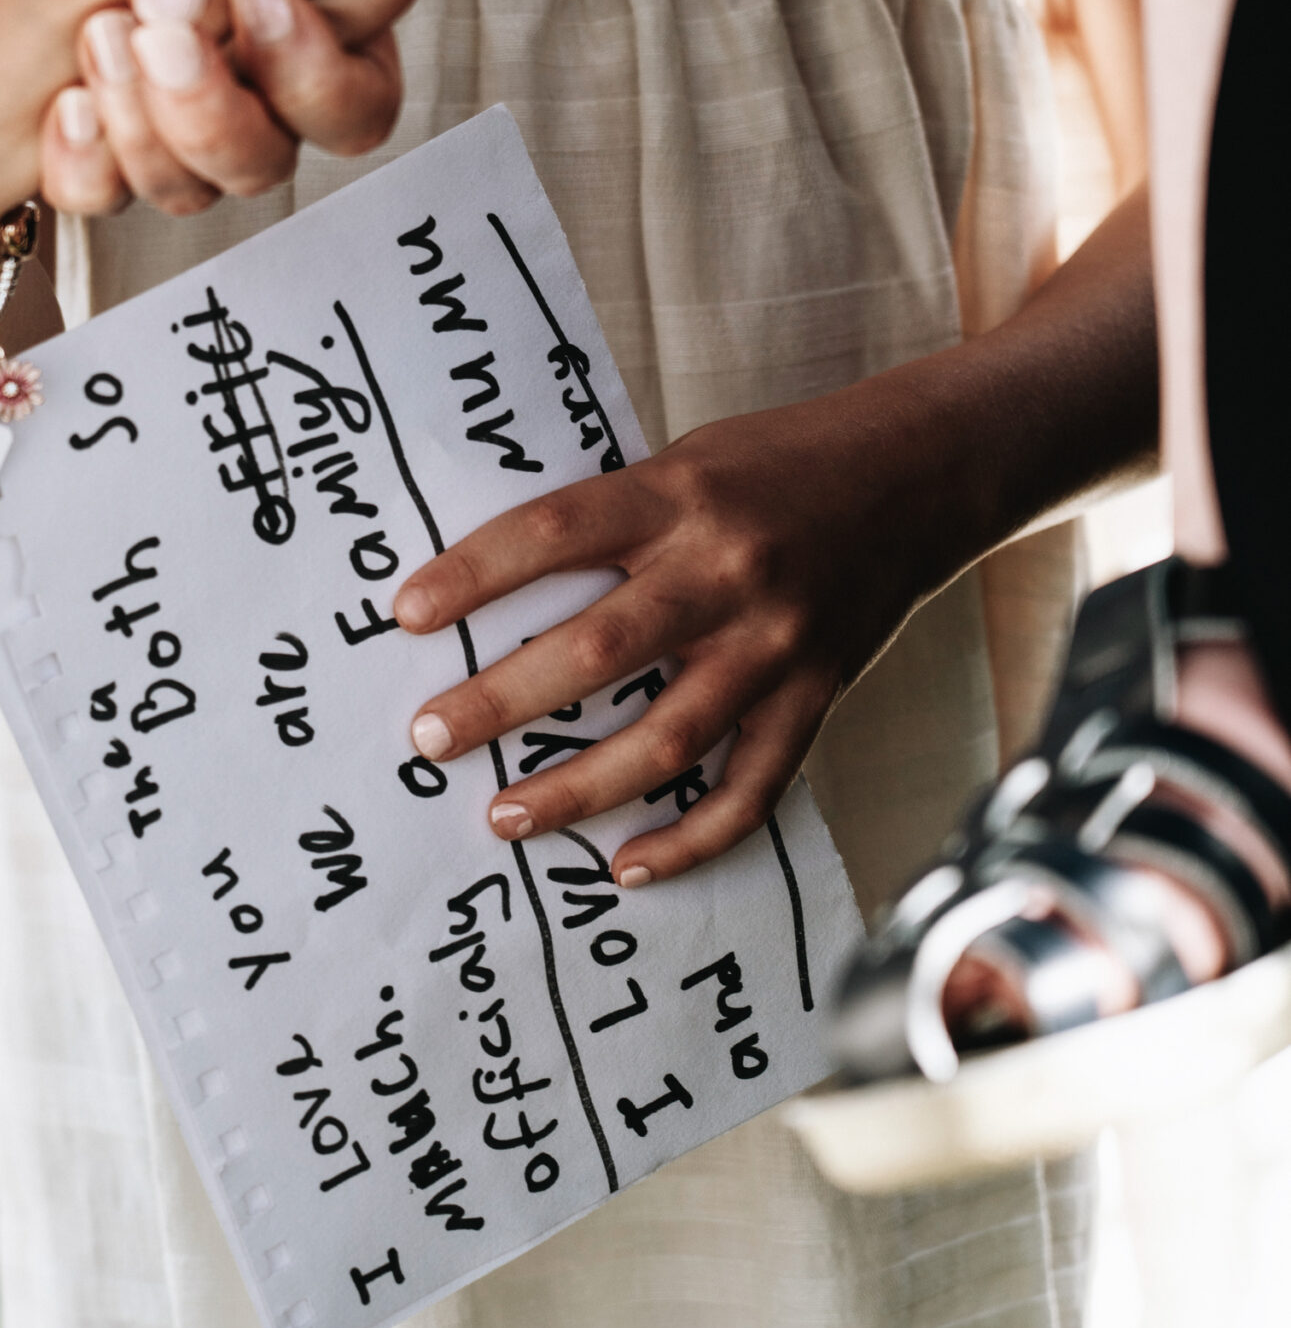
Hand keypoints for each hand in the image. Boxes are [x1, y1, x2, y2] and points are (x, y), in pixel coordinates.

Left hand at [390, 379, 966, 888]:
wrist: (923, 471)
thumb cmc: (781, 463)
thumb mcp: (688, 460)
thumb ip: (614, 517)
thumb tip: (499, 582)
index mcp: (678, 495)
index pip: (553, 532)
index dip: (473, 575)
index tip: (405, 613)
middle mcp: (726, 571)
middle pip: (599, 649)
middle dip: (503, 701)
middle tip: (431, 736)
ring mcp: (775, 643)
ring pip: (668, 737)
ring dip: (579, 789)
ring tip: (505, 818)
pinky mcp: (816, 695)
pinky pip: (750, 788)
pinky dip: (688, 837)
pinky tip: (626, 867)